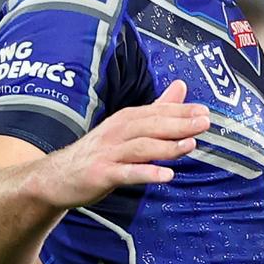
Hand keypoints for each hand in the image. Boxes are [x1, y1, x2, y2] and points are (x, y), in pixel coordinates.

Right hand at [28, 80, 208, 208]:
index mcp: (127, 119)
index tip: (206, 111)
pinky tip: (166, 176)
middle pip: (152, 126)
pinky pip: (126, 173)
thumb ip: (157, 109)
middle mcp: (118, 132)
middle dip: (180, 124)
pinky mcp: (101, 173)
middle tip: (205, 123)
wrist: (57, 177)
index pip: (158, 111)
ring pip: (141, 147)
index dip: (182, 111)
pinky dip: (146, 173)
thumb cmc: (100, 152)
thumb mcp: (128, 127)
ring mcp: (108, 153)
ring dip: (167, 146)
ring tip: (190, 145)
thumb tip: (181, 86)